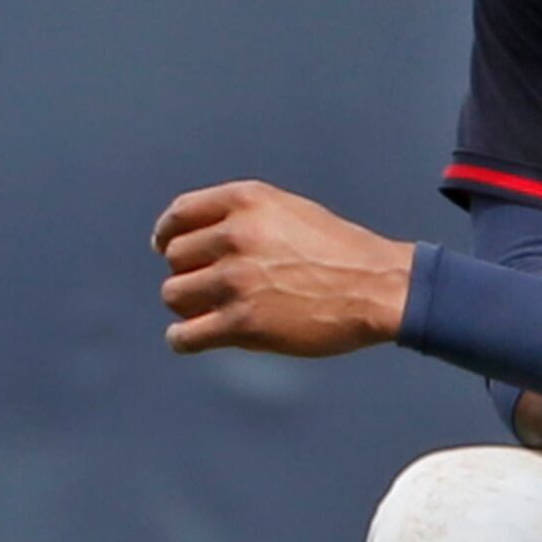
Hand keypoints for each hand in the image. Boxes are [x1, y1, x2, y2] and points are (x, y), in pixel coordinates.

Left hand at [152, 182, 417, 356]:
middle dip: (187, 272)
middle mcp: (236, 236)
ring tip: (208, 312)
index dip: (167, 233)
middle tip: (208, 286)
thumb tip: (198, 236)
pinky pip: (184, 335)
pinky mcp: (241, 323)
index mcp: (247, 202)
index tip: (165, 247)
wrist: (376, 287)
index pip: (180, 213)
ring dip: (187, 306)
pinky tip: (193, 338)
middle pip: (175, 258)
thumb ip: (243, 216)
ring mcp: (236, 280)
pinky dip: (183, 339)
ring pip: (174, 295)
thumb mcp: (289, 210)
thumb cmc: (340, 252)